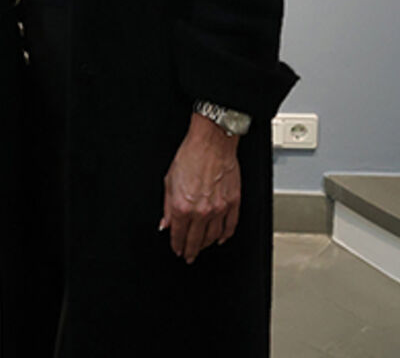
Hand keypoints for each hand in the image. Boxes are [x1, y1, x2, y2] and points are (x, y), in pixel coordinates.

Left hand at [159, 113, 241, 263]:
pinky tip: (220, 239)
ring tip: (201, 247)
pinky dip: (225, 236)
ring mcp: (219, 209)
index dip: (177, 245)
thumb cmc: (190, 156)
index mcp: (183, 207)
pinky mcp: (233, 203)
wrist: (212, 143)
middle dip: (190, 250)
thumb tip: (166, 223)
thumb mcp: (169, 181)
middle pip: (195, 240)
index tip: (177, 250)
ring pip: (213, 236)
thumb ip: (167, 206)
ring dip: (206, 245)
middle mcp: (202, 211)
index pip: (179, 234)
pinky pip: (230, 226)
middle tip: (188, 255)